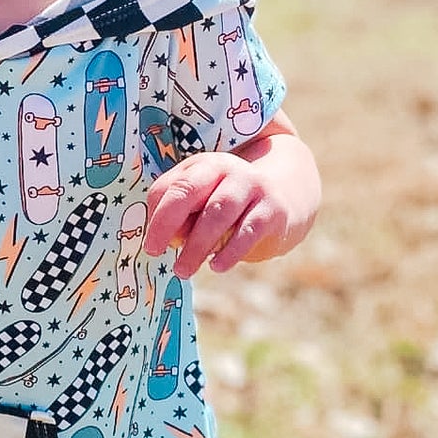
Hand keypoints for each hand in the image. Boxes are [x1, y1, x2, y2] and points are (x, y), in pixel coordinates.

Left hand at [144, 152, 288, 279]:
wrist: (286, 196)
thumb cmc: (229, 203)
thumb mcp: (201, 200)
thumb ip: (178, 213)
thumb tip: (165, 237)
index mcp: (203, 167)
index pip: (175, 187)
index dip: (159, 217)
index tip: (151, 247)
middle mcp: (228, 170)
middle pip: (191, 193)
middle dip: (169, 226)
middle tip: (157, 256)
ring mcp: (252, 188)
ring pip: (218, 213)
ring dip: (197, 244)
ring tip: (183, 270)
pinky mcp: (273, 210)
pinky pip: (249, 231)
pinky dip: (230, 251)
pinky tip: (217, 266)